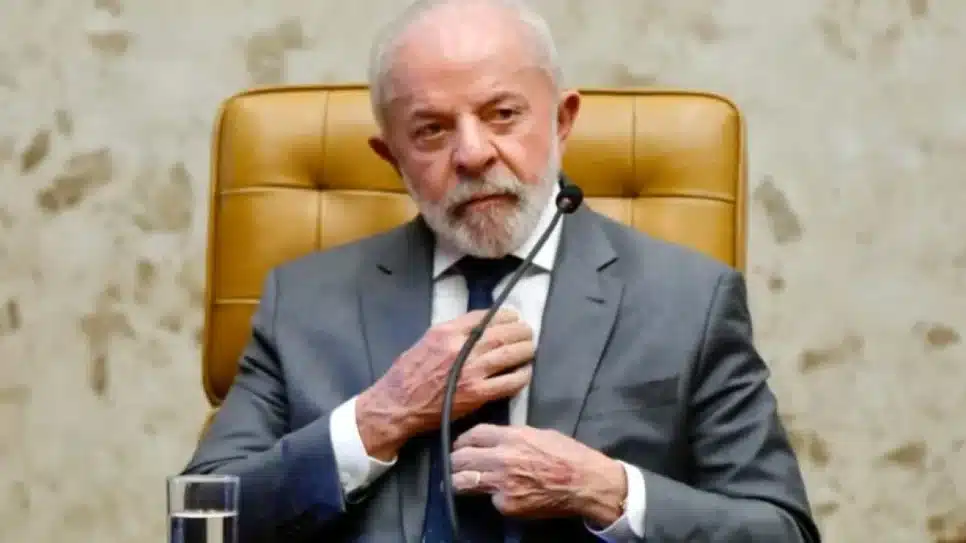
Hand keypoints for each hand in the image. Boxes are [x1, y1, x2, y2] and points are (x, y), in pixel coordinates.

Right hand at [356, 309, 534, 459]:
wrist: (397, 405)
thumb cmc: (407, 374)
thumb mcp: (425, 341)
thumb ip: (451, 334)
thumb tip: (477, 328)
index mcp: (446, 331)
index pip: (484, 316)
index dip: (504, 315)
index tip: (513, 317)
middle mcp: (460, 347)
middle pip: (502, 333)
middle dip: (520, 331)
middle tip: (528, 332)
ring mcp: (471, 371)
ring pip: (509, 354)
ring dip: (525, 350)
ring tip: (531, 348)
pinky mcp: (477, 394)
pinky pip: (509, 382)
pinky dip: (521, 376)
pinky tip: (525, 373)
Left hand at [451, 424, 627, 525]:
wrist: (586, 483)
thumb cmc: (569, 455)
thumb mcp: (540, 434)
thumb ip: (514, 435)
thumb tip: (496, 439)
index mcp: (511, 437)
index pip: (473, 434)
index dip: (463, 440)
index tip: (461, 445)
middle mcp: (502, 458)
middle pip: (461, 458)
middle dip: (454, 461)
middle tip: (456, 464)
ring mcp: (502, 483)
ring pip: (463, 482)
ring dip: (459, 480)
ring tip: (459, 481)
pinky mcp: (506, 505)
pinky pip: (490, 499)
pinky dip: (493, 497)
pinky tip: (502, 495)